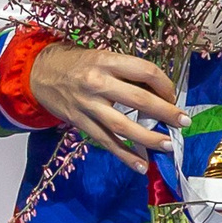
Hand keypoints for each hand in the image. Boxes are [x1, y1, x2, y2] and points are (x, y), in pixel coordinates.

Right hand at [28, 44, 183, 172]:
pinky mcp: (80, 123)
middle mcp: (98, 83)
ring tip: (169, 145)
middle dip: (165, 112)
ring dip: (149, 138)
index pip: (145, 71)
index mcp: (106, 61)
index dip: (165, 84)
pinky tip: (141, 165)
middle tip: (184, 122)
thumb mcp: (102, 56)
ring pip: (123, 126)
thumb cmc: (76, 63)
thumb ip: (126, 72)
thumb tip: (158, 92)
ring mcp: (88, 106)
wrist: (38, 73)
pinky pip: (106, 142)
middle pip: (139, 100)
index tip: (172, 95)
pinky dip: (125, 156)